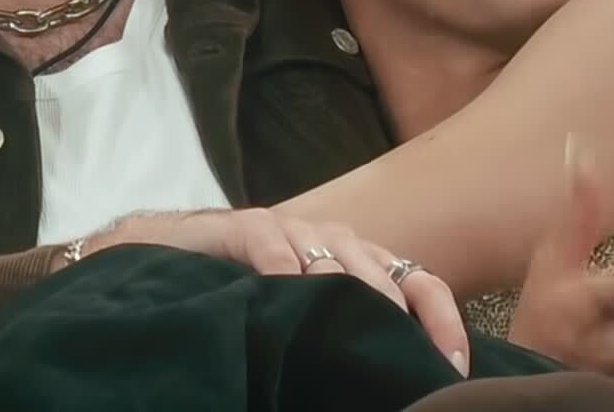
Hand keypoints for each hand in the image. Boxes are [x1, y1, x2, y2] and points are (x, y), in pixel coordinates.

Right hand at [84, 208, 471, 374]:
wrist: (159, 259)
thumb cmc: (239, 297)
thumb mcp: (301, 323)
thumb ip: (339, 341)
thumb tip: (384, 389)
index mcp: (355, 266)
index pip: (419, 283)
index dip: (441, 322)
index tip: (454, 369)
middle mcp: (329, 243)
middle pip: (385, 270)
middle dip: (402, 315)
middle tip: (412, 360)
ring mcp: (286, 231)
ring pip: (333, 252)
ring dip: (352, 287)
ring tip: (366, 323)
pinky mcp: (239, 225)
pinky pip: (270, 240)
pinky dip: (283, 264)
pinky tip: (289, 289)